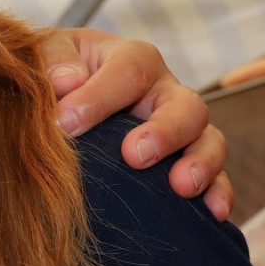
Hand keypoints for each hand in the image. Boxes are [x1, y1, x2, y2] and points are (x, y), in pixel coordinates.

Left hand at [40, 28, 231, 220]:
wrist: (61, 95)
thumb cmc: (56, 72)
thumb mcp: (46, 52)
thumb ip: (54, 61)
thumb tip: (67, 82)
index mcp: (131, 60)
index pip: (128, 72)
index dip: (99, 98)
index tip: (66, 124)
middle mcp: (164, 91)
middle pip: (185, 105)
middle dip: (164, 132)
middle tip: (134, 156)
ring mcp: (181, 127)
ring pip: (209, 139)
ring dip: (200, 163)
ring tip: (182, 187)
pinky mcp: (186, 160)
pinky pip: (216, 177)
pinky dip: (218, 193)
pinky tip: (213, 213)